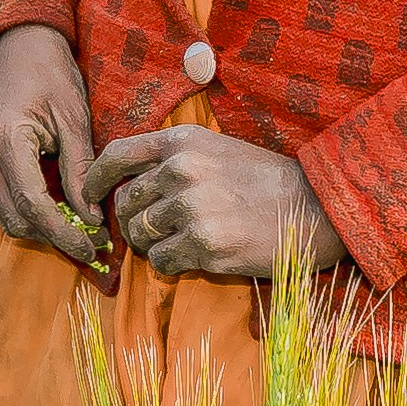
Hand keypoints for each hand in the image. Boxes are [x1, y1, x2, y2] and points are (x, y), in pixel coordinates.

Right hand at [0, 25, 112, 272]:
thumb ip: (81, 170)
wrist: (19, 43)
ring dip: (40, 228)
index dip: (64, 233)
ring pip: (4, 215)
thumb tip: (90, 219)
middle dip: (52, 238)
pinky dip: (28, 211)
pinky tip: (58, 209)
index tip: (93, 248)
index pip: (33, 205)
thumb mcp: (74, 119)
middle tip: (92, 244)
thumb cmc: (52, 73)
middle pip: (14, 219)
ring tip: (79, 230)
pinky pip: (1, 198)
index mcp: (5, 139)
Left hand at [82, 122, 353, 281]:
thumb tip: (130, 184)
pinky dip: (172, 264)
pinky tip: (198, 257)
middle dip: (131, 222)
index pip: (117, 155)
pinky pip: (162, 261)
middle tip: (153, 233)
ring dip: (152, 245)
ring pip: (140, 235)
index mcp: (183, 141)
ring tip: (181, 243)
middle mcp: (181, 169)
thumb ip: (174, 158)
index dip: (95, 179)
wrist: (316, 209)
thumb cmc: (267, 182)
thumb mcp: (218, 150)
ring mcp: (191, 207)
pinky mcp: (203, 243)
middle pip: (126, 202)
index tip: (90, 196)